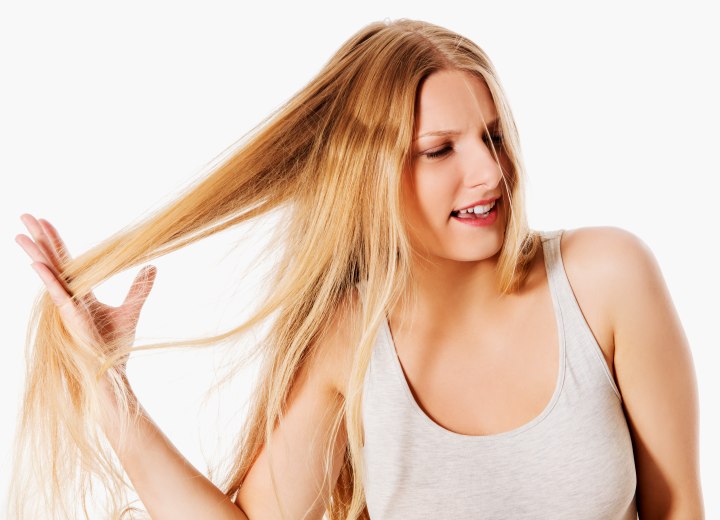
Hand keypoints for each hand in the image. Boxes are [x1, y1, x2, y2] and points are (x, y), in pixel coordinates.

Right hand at [15, 213, 156, 389]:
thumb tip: (152, 266)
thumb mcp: (131, 310)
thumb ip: (139, 288)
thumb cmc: (116, 344)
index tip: (45, 221)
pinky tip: (37, 263)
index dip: (56, 241)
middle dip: (39, 239)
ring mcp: (67, 306)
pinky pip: (57, 294)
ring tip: (20, 234)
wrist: (112, 369)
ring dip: (36, 253)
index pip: (66, 261)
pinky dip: (48, 278)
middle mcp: (70, 296)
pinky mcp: (71, 316)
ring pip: (49, 274)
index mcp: (81, 292)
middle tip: (24, 215)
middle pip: (52, 261)